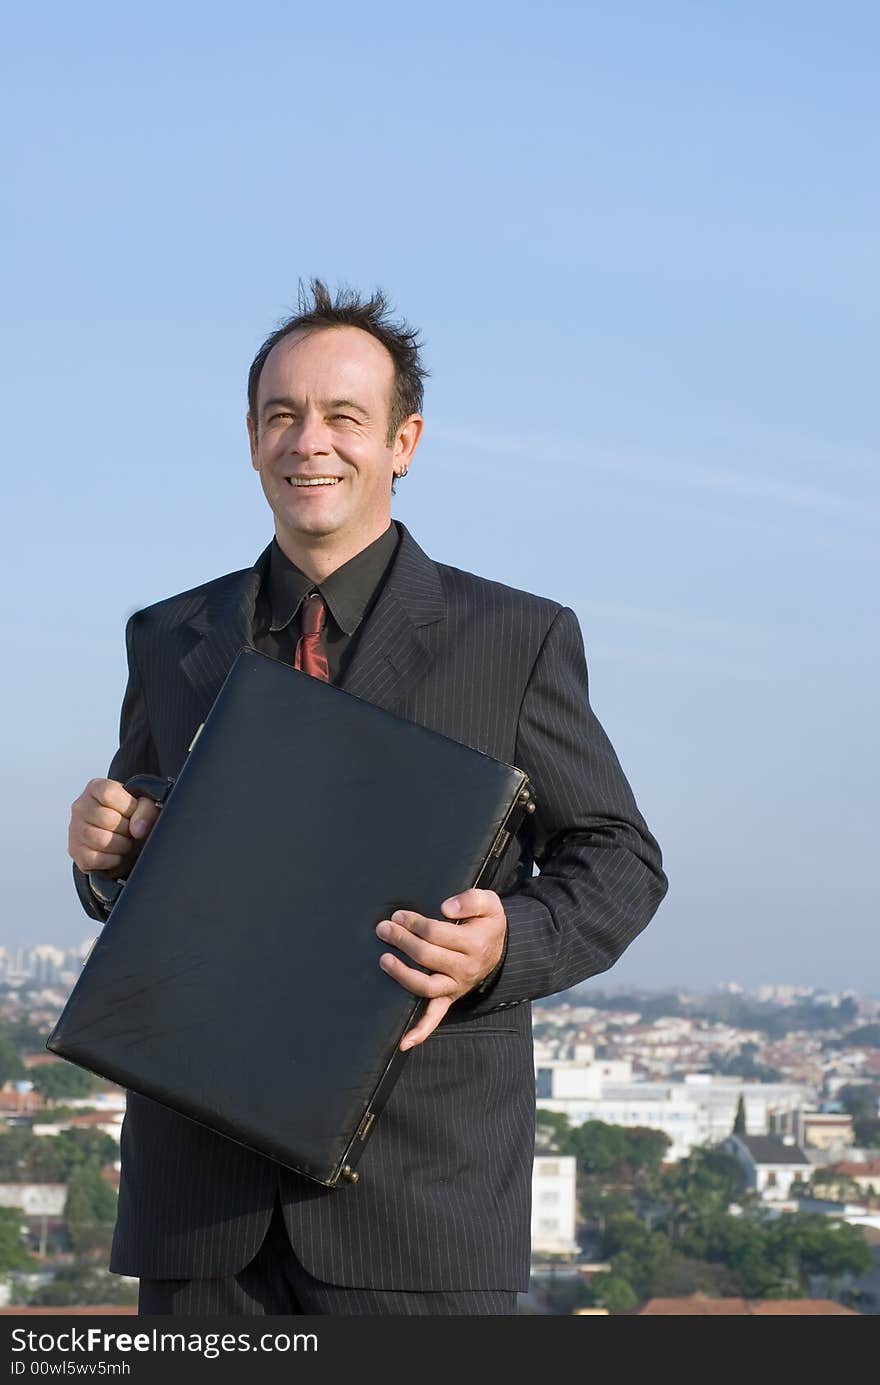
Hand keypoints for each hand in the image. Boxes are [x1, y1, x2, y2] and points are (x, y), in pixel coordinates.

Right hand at [68, 778, 160, 876]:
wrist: (120, 838)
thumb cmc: (130, 817)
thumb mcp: (143, 805)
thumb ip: (146, 810)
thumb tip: (138, 829)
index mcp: (95, 788)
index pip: (108, 793)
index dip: (127, 806)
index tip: (134, 814)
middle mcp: (80, 806)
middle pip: (106, 819)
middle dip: (127, 830)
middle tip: (131, 832)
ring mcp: (74, 829)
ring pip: (100, 841)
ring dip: (121, 846)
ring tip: (125, 843)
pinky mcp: (75, 851)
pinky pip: (95, 859)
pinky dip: (112, 860)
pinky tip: (116, 854)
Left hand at [375, 888, 507, 1050]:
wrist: (498, 948)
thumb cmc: (486, 923)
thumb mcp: (490, 903)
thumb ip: (471, 899)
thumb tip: (446, 908)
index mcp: (475, 944)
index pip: (436, 933)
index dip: (414, 923)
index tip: (398, 916)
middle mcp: (466, 969)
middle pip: (427, 955)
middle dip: (402, 940)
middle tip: (383, 929)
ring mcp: (456, 986)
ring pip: (426, 986)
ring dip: (402, 974)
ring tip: (384, 960)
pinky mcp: (449, 998)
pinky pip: (435, 1017)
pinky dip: (421, 1031)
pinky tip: (403, 1042)